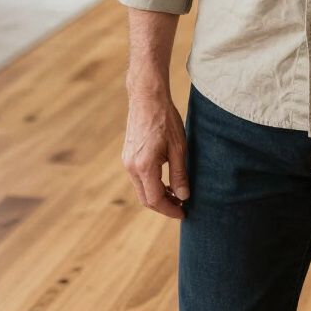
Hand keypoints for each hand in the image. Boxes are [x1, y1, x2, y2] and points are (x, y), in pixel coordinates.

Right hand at [122, 86, 189, 219]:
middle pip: (146, 198)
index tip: (183, 212)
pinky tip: (164, 180)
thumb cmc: (165, 119)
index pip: (155, 200)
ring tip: (176, 193)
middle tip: (181, 206)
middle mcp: (131, 167)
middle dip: (163, 205)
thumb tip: (184, 196)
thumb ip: (180, 174)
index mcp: (144, 166)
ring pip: (141, 189)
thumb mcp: (178, 147)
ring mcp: (127, 161)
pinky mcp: (127, 155)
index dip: (170, 210)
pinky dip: (150, 184)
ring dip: (157, 195)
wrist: (147, 98)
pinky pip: (138, 178)